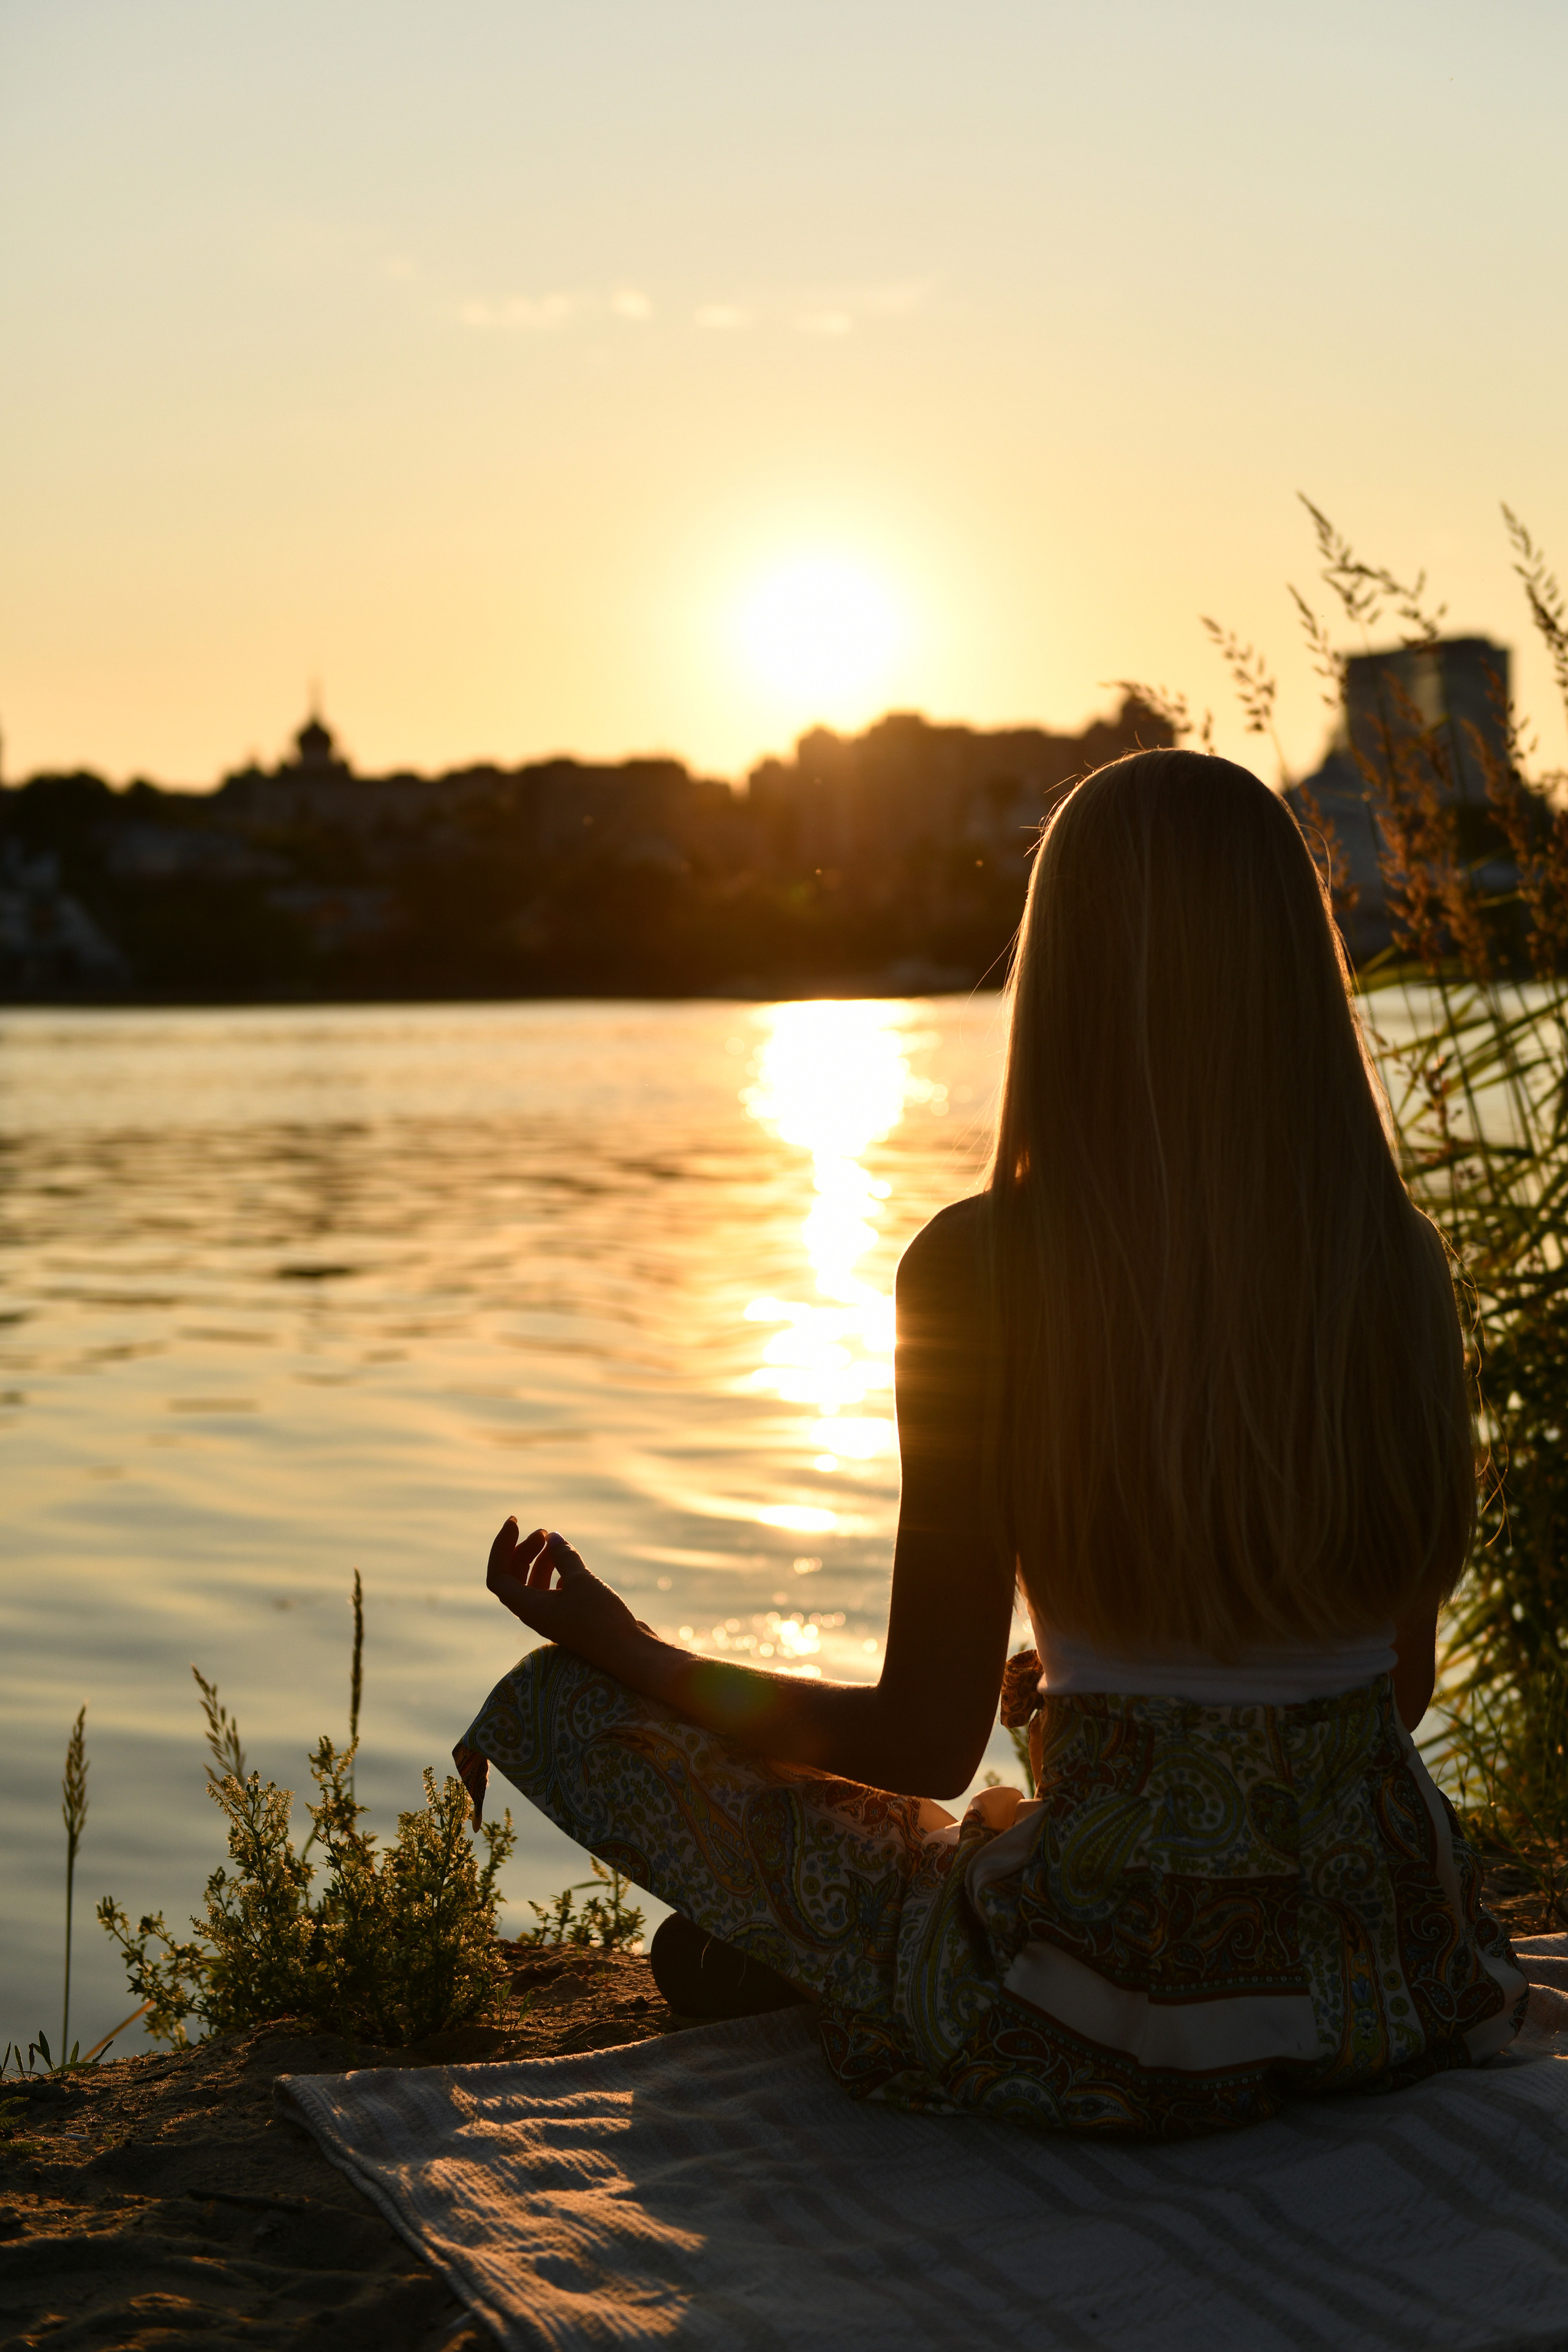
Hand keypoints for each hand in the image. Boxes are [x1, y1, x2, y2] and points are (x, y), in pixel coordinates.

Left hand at [485, 1518, 648, 1675]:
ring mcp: (553, 1617)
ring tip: (555, 1541)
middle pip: (513, 1578)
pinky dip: (554, 1573)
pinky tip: (569, 1565)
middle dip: (522, 1551)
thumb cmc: (601, 1619)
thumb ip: (564, 1557)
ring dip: (539, 1560)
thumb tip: (553, 1537)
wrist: (629, 1652)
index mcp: (529, 1609)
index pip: (498, 1576)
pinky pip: (551, 1591)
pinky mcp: (570, 1617)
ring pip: (533, 1584)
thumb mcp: (581, 1581)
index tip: (515, 1523)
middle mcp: (536, 1614)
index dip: (501, 1548)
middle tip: (543, 1532)